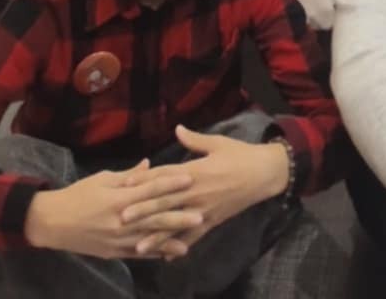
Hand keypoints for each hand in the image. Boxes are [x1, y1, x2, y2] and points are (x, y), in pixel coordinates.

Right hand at [24, 162, 186, 261]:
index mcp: (119, 199)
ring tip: (190, 239)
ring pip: (149, 239)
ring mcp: (117, 240)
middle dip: (179, 215)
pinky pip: (138, 253)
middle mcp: (121, 221)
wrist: (53, 222)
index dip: (171, 184)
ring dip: (171, 238)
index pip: (150, 190)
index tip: (190, 178)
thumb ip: (128, 176)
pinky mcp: (113, 252)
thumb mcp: (102, 179)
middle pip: (155, 217)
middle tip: (201, 213)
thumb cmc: (78, 195)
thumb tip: (149, 165)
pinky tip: (168, 253)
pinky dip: (154, 253)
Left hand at [118, 129, 291, 248]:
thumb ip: (194, 140)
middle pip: (165, 202)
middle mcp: (196, 192)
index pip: (165, 176)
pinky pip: (194, 236)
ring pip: (176, 224)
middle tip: (121, 218)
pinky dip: (180, 246)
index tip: (125, 185)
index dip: (145, 180)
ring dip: (156, 235)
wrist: (264, 174)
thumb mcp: (218, 142)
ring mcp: (204, 209)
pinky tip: (167, 256)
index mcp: (196, 171)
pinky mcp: (212, 221)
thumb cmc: (240, 154)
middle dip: (142, 211)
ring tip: (138, 246)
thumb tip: (177, 128)